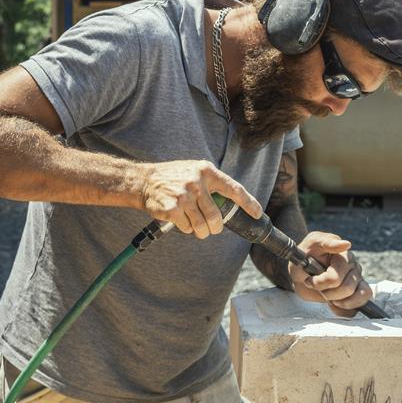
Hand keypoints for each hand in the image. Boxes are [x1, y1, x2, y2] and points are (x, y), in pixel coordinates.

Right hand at [139, 160, 261, 239]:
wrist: (144, 181)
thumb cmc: (173, 178)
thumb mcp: (194, 172)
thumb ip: (211, 184)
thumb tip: (232, 203)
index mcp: (206, 171)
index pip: (234, 188)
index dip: (248, 203)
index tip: (257, 213)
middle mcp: (196, 182)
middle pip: (216, 216)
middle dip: (215, 227)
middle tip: (212, 229)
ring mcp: (184, 195)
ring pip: (202, 225)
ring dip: (201, 231)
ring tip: (196, 228)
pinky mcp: (173, 209)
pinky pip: (187, 228)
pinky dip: (186, 229)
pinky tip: (180, 221)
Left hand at [290, 231, 372, 316]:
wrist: (302, 270)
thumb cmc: (306, 254)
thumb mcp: (311, 244)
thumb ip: (327, 242)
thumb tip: (346, 244)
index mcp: (344, 256)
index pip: (336, 277)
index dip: (320, 283)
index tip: (308, 281)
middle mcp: (354, 268)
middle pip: (347, 289)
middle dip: (327, 293)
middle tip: (316, 287)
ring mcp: (357, 280)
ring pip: (359, 297)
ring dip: (339, 301)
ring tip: (327, 296)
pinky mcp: (357, 293)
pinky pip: (360, 305)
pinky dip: (345, 310)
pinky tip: (333, 304)